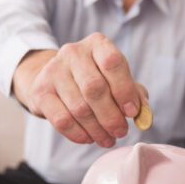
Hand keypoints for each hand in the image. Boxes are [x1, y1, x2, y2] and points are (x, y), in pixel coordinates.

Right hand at [11, 32, 146, 147]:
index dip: (124, 90)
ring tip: (107, 139)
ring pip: (79, 108)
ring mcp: (53, 71)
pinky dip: (78, 134)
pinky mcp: (40, 92)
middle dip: (111, 116)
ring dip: (97, 129)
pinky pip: (62, 120)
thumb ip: (134, 93)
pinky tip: (89, 138)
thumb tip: (144, 114)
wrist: (52, 78)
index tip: (132, 112)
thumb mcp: (115, 79)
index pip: (112, 62)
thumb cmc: (92, 79)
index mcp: (97, 44)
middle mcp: (73, 52)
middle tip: (121, 132)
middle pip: (95, 88)